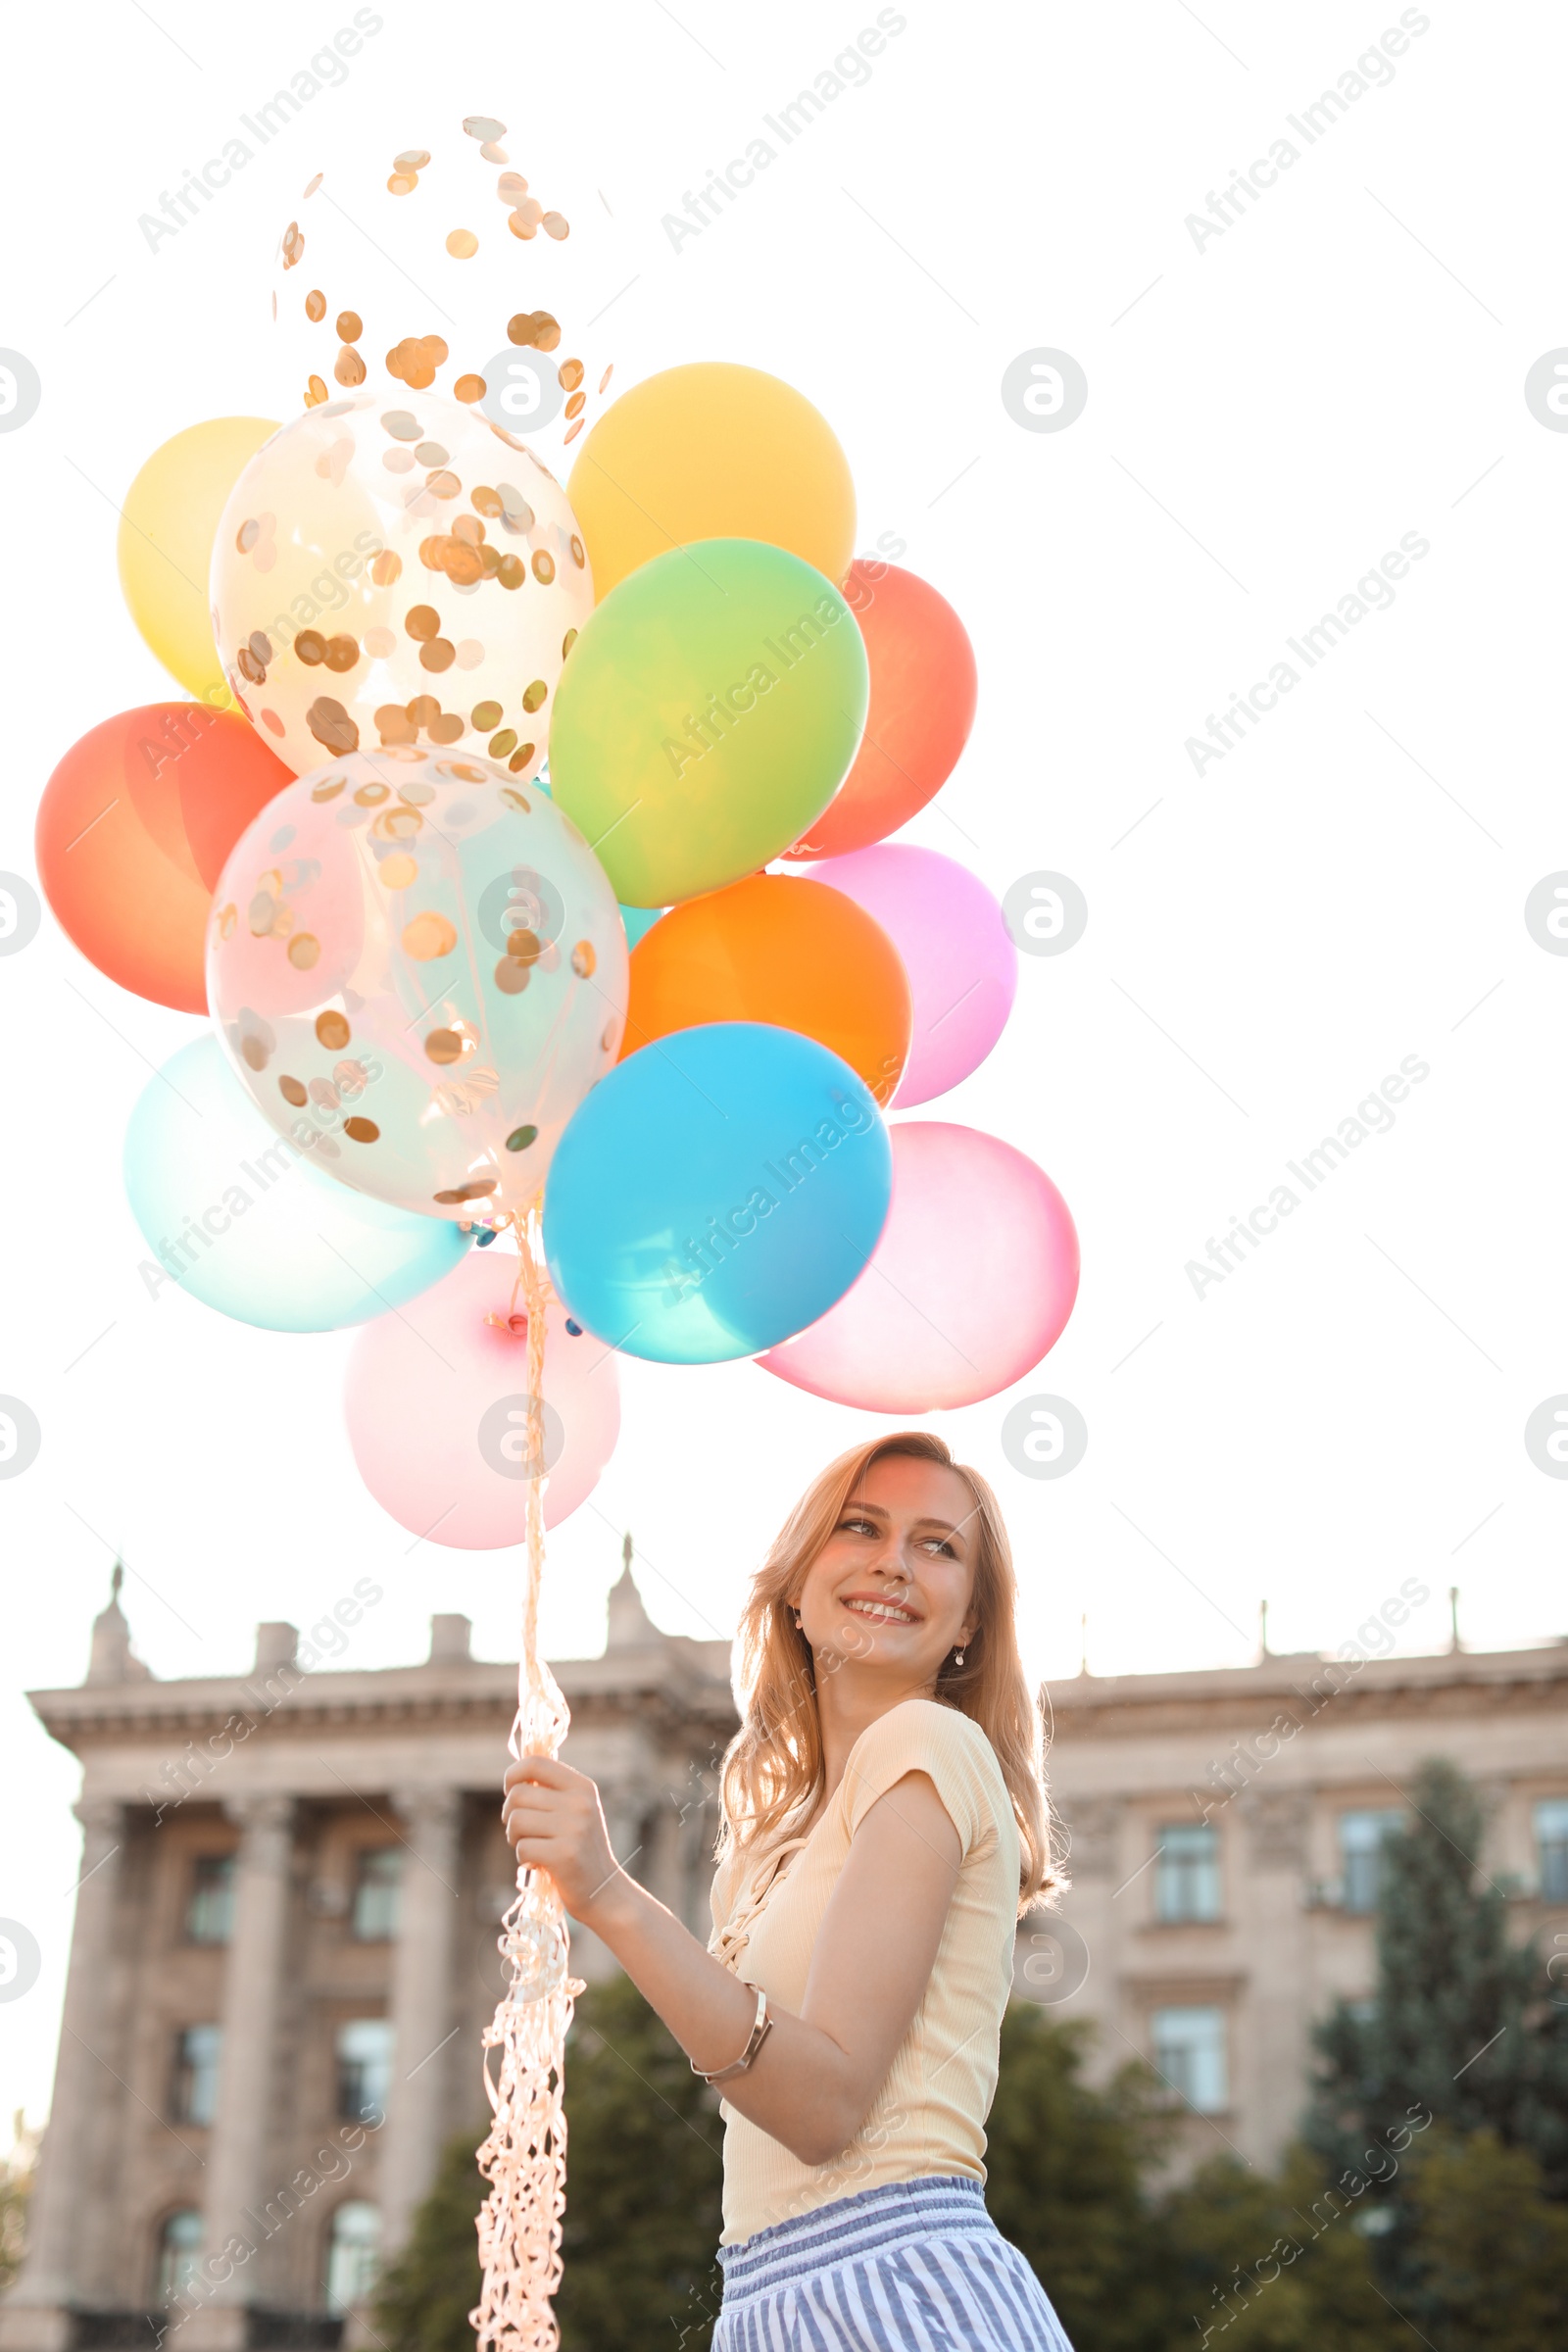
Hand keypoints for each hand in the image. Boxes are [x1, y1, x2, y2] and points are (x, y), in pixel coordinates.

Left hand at [500, 1753, 625, 1924]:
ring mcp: (574, 1828)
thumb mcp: (576, 1811)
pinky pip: (522, 1847)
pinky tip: (537, 1863)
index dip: (513, 1775)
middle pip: (518, 1794)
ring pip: (516, 1820)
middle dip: (509, 1814)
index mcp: (582, 1786)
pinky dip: (522, 1858)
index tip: (511, 1792)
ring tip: (529, 1846)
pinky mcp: (564, 1855)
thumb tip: (514, 1777)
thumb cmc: (581, 1848)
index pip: (535, 1763)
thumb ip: (551, 1791)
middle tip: (521, 1830)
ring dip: (514, 1837)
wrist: (604, 1891)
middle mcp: (581, 1803)